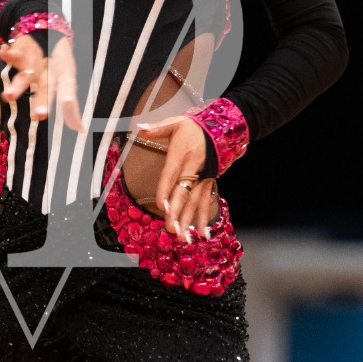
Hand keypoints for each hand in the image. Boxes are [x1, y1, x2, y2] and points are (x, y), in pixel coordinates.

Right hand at [0, 33, 83, 131]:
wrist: (47, 27)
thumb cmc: (57, 61)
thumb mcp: (67, 79)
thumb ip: (71, 106)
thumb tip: (80, 129)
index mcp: (63, 74)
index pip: (68, 89)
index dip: (71, 103)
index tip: (75, 121)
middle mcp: (50, 67)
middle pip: (46, 85)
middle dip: (42, 100)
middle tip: (40, 116)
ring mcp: (36, 57)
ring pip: (27, 72)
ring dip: (19, 84)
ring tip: (8, 96)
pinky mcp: (22, 49)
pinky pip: (14, 51)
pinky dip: (8, 53)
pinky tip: (3, 51)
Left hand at [139, 113, 219, 241]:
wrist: (223, 128)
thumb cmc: (196, 127)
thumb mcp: (176, 123)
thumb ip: (157, 129)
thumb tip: (139, 129)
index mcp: (181, 156)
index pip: (171, 175)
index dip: (166, 190)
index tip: (161, 205)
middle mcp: (192, 170)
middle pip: (183, 194)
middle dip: (177, 213)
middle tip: (171, 229)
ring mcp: (202, 179)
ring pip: (195, 203)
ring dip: (189, 221)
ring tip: (184, 238)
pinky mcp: (209, 183)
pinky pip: (206, 203)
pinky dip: (204, 218)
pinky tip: (202, 233)